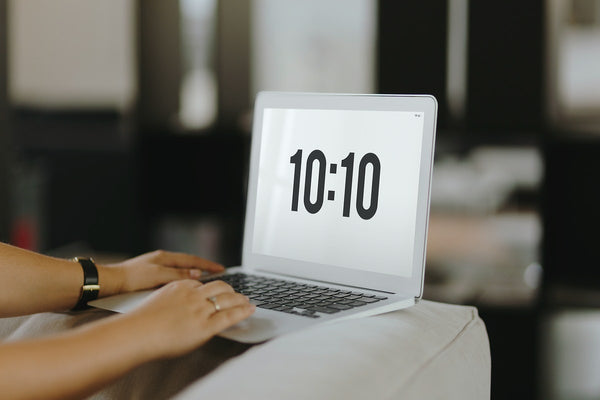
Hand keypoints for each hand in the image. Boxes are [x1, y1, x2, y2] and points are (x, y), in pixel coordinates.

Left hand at [101, 250, 224, 294]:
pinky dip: (182, 282)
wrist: (110, 283)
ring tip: (204, 282)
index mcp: (164, 258)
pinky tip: (184, 289)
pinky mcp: (150, 278)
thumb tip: (197, 274)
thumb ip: (178, 275)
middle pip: (188, 263)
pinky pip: (173, 278)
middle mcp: (161, 261)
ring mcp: (156, 268)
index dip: (208, 265)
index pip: (192, 260)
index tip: (221, 269)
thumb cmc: (131, 278)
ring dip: (192, 275)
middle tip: (217, 274)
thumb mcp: (157, 276)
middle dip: (203, 268)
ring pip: (180, 271)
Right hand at [125, 279, 254, 357]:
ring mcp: (201, 309)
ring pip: (228, 298)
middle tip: (238, 295)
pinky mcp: (206, 325)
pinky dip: (243, 311)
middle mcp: (194, 294)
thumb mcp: (159, 300)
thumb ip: (174, 299)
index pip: (204, 284)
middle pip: (220, 287)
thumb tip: (181, 306)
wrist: (137, 333)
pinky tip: (250, 310)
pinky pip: (230, 315)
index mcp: (181, 286)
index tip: (220, 291)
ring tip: (247, 301)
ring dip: (240, 299)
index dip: (214, 289)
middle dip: (231, 291)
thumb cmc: (142, 322)